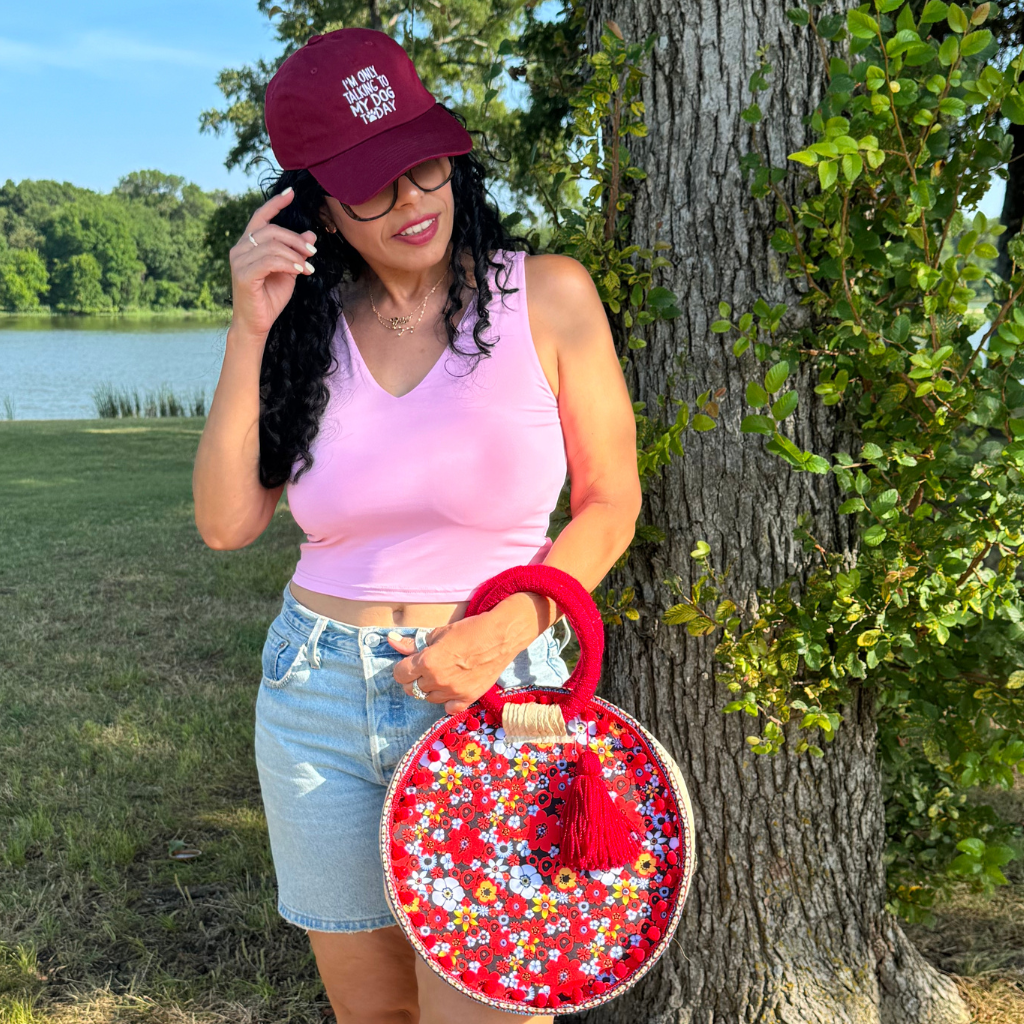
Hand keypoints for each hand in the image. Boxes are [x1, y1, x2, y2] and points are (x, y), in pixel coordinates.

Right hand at [229, 187, 318, 338]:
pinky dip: (288, 263)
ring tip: (309, 267)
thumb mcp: (289, 271)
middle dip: (296, 239)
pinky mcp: (243, 274)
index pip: (260, 217)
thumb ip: (296, 253)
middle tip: (313, 252)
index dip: (275, 204)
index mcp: (248, 244)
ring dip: (295, 255)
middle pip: (271, 230)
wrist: (257, 324)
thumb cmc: (270, 298)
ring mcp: (239, 260)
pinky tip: (300, 270)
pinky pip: (270, 261)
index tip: (292, 193)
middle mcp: (240, 248)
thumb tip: (311, 234)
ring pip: (272, 245)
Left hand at [388, 612, 521, 715]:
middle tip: (426, 668)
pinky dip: (446, 701)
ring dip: (430, 688)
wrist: (500, 636)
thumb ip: (413, 643)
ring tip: (441, 675)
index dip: (403, 668)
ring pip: (428, 698)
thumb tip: (391, 640)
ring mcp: (453, 692)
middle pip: (412, 688)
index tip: (410, 663)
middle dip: (415, 678)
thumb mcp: (439, 633)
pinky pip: (448, 708)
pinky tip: (451, 689)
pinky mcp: (468, 698)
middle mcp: (437, 680)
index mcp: (427, 662)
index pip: (400, 674)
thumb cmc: (469, 630)